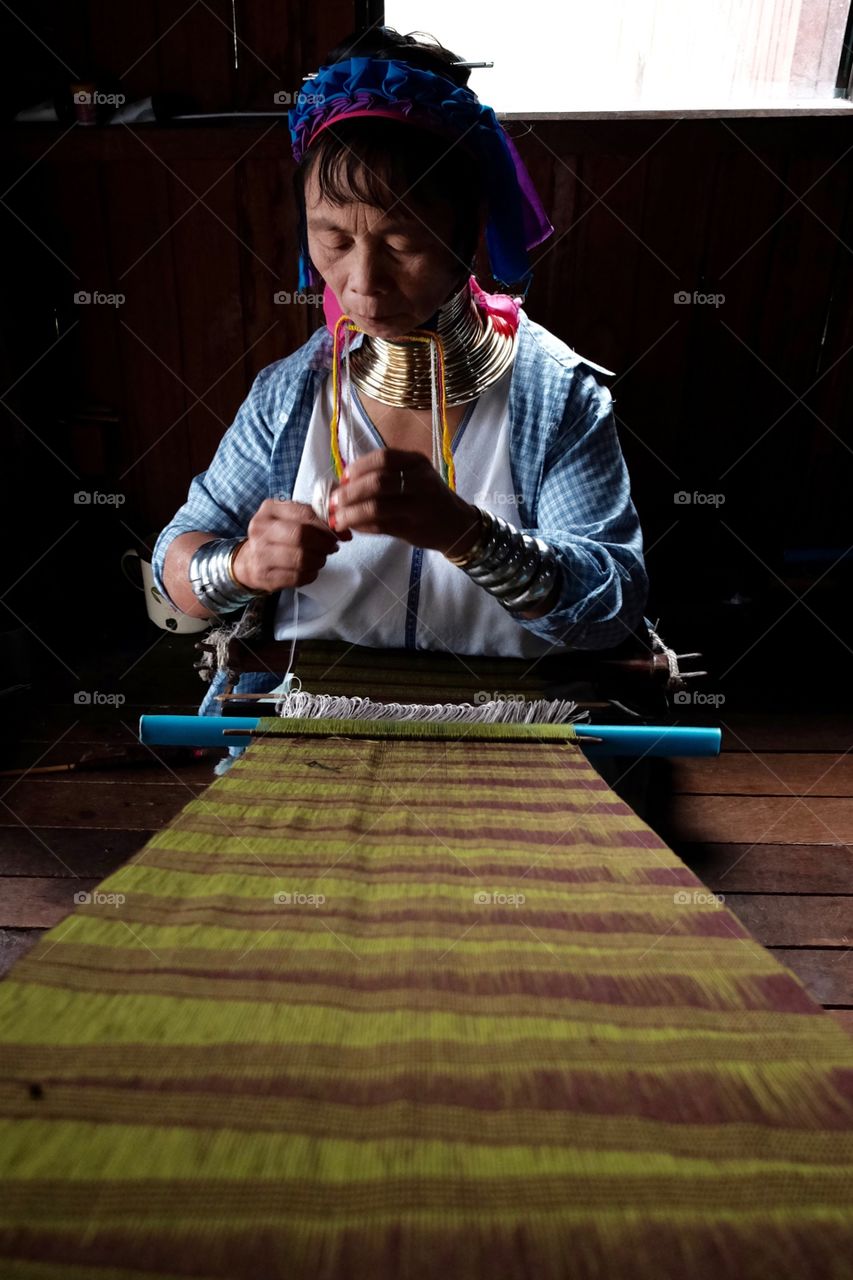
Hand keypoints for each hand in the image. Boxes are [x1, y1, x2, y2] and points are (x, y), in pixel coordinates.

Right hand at [231, 498, 350, 592]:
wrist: (248, 561)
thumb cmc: (275, 537)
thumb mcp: (288, 519)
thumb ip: (312, 519)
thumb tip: (343, 531)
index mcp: (269, 510)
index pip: (304, 513)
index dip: (326, 525)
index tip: (339, 533)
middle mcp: (261, 530)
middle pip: (301, 535)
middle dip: (323, 543)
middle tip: (331, 547)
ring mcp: (261, 554)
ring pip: (301, 558)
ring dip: (318, 560)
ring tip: (320, 558)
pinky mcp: (266, 576)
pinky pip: (297, 577)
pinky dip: (310, 574)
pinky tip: (310, 570)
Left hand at [329, 448, 480, 558]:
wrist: (457, 524)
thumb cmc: (428, 498)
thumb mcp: (414, 477)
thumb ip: (385, 475)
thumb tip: (344, 483)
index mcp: (417, 462)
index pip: (383, 457)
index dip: (359, 467)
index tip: (343, 477)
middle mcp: (420, 481)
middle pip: (377, 482)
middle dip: (350, 492)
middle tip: (334, 501)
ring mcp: (419, 506)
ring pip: (377, 507)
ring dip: (352, 513)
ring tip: (338, 518)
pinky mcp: (414, 528)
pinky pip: (381, 526)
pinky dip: (362, 527)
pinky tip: (353, 527)